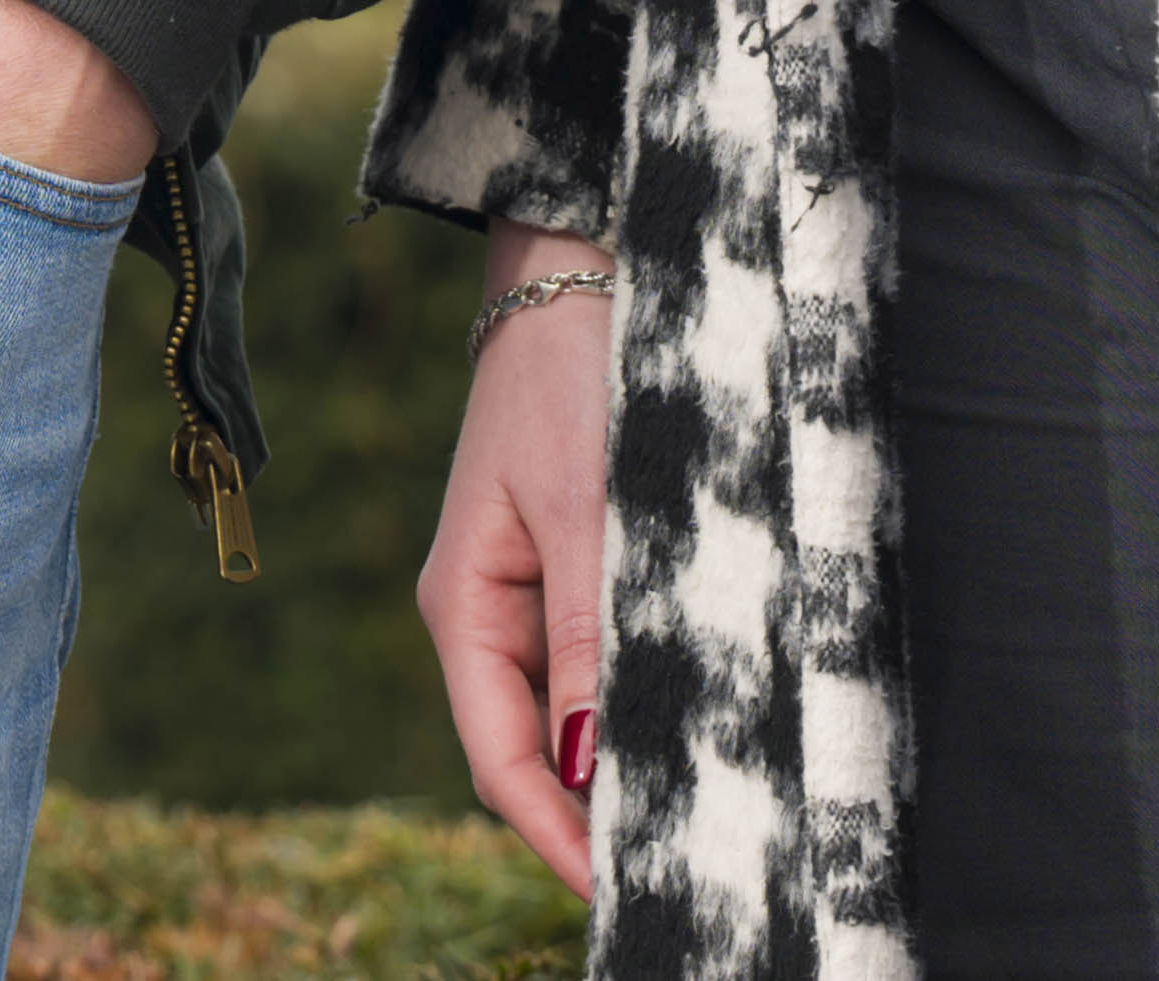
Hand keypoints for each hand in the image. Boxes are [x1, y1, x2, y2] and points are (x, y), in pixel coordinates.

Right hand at [422, 221, 618, 895]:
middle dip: (589, 818)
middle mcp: (486, 614)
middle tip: (677, 869)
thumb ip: (589, 635)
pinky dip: (632, 704)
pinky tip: (685, 726)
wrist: (582, 266)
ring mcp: (526, 593)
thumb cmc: (574, 377)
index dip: (555, 837)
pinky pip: (593, 664)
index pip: (500, 760)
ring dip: (616, 764)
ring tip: (693, 815)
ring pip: (565, 713)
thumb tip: (587, 762)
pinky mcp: (570, 567)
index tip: (619, 891)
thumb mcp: (588, 508)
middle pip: (527, 751)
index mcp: (465, 607)